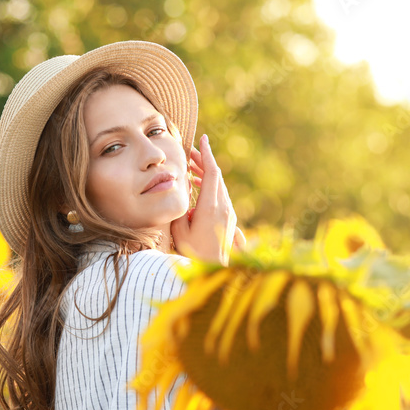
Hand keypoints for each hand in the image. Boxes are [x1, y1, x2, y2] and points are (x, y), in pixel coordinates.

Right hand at [171, 134, 242, 264]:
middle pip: (216, 176)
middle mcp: (223, 207)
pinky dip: (209, 186)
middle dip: (203, 161)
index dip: (206, 154)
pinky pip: (220, 195)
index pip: (211, 172)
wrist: (215, 271)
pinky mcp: (229, 219)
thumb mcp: (180, 231)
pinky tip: (199, 187)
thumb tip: (182, 196)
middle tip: (189, 152)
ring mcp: (228, 213)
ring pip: (218, 185)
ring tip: (190, 169)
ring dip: (205, 174)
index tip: (202, 139)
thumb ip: (181, 210)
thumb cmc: (195, 254)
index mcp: (211, 207)